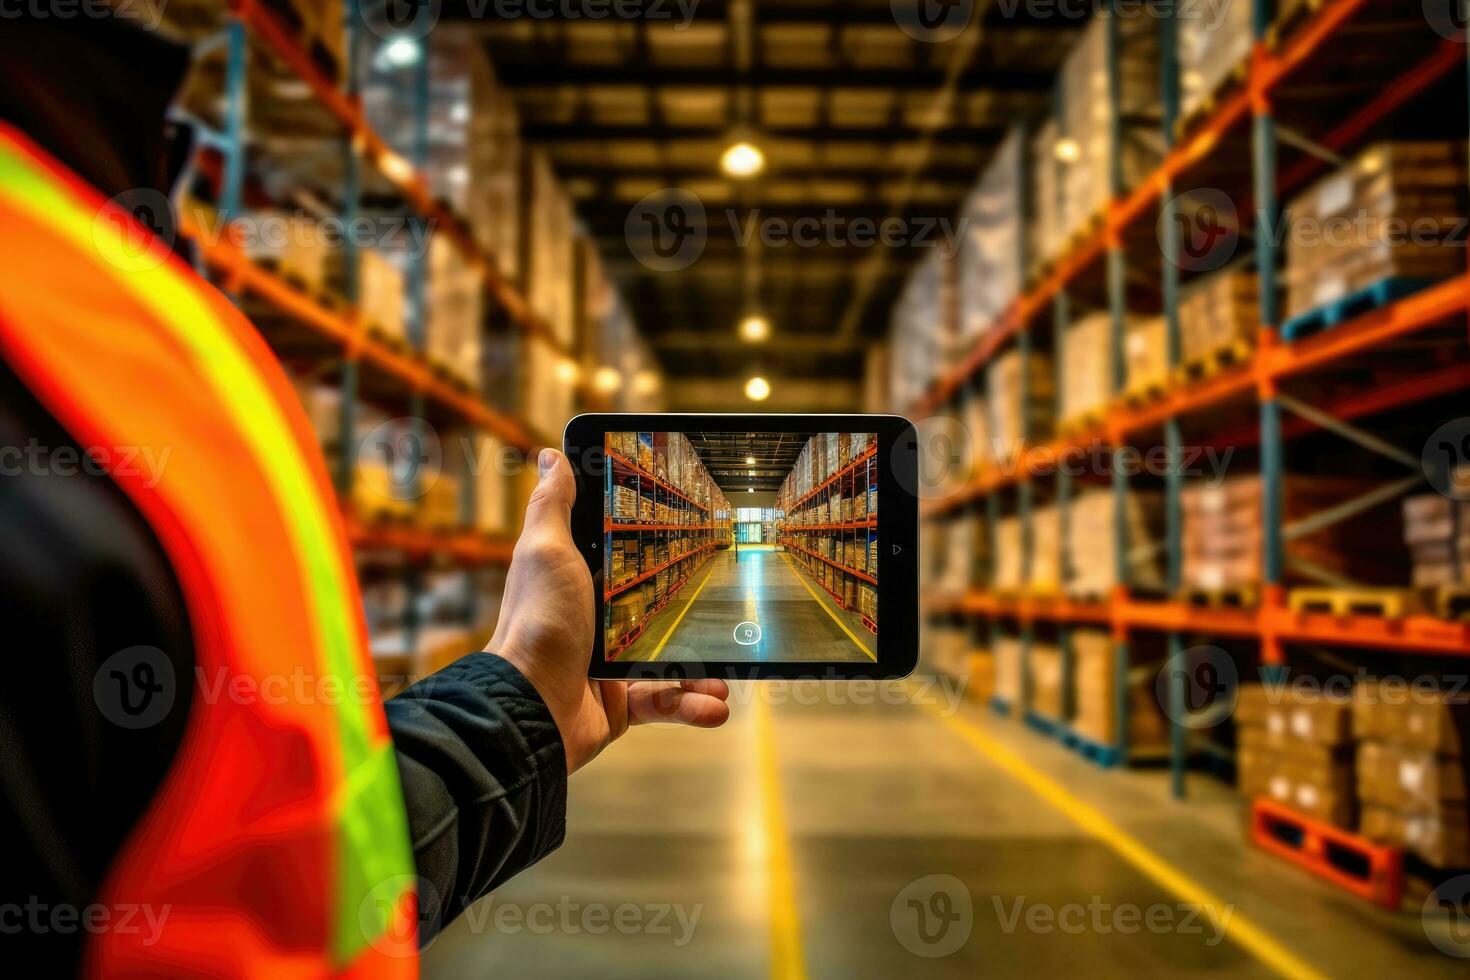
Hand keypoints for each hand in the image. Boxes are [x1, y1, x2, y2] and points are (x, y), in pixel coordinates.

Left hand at [487, 448, 730, 772]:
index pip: (621, 557)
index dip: (653, 546)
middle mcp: (592, 623)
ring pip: (667, 660)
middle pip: (653, 608)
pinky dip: (692, 705)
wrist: (531, 707)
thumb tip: (551, 456)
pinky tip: (717, 703)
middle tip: (728, 602)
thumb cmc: (537, 622)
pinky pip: (663, 701)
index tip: (692, 532)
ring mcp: (606, 664)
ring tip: (729, 668)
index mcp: (577, 583)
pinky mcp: (617, 704)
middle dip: (692, 612)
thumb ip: (553, 506)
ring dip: (702, 668)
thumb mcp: (547, 551)